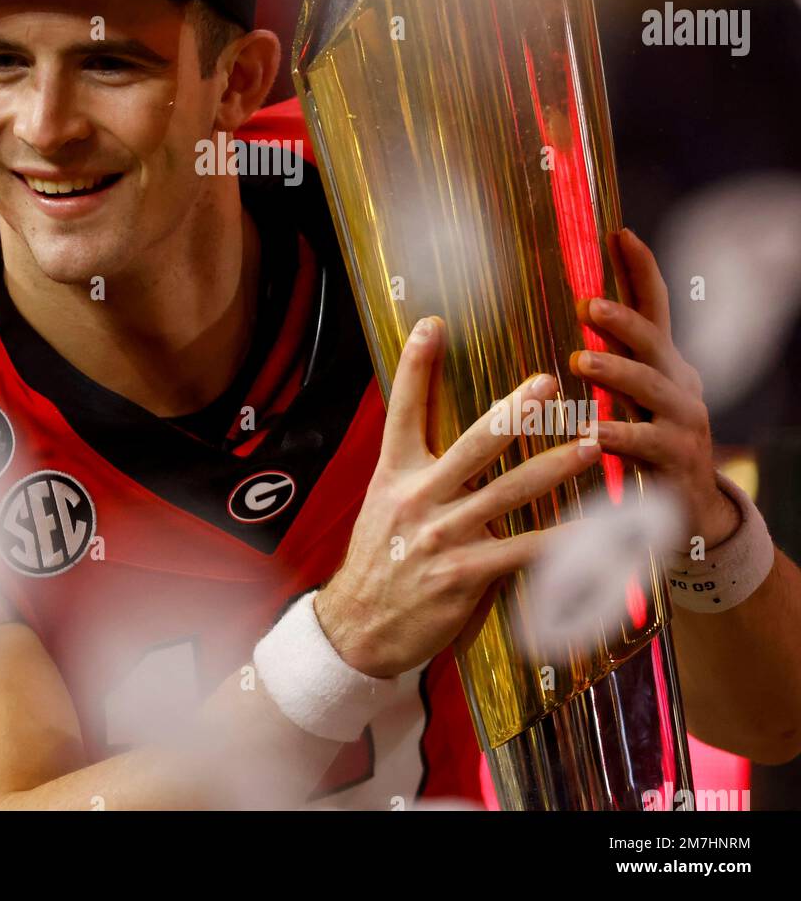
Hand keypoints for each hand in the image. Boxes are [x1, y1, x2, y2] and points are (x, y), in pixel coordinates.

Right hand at [315, 317, 601, 677]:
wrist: (359, 628)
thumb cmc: (381, 560)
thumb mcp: (385, 503)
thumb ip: (420, 470)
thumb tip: (463, 438)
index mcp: (394, 473)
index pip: (402, 409)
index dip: (415, 366)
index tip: (432, 324)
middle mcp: (418, 497)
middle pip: (472, 443)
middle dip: (514, 411)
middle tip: (548, 382)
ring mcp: (443, 536)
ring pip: (509, 493)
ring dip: (554, 467)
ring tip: (589, 445)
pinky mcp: (466, 574)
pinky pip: (524, 551)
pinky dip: (563, 540)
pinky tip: (594, 530)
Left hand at [571, 226, 739, 552]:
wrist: (690, 508)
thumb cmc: (647, 441)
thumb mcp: (632, 394)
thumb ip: (611, 354)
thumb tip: (575, 305)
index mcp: (664, 363)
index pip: (655, 306)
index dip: (639, 269)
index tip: (618, 232)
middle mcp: (679, 385)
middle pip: (653, 342)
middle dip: (623, 319)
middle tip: (586, 303)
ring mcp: (683, 423)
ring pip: (651, 389)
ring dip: (616, 371)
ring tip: (581, 359)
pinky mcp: (676, 462)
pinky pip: (646, 445)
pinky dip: (618, 436)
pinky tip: (591, 431)